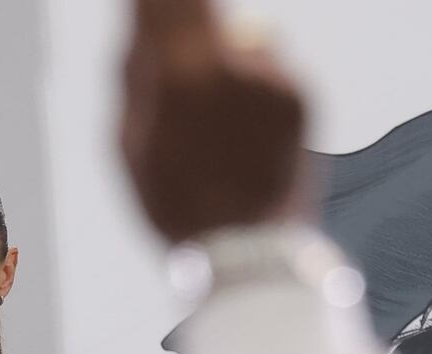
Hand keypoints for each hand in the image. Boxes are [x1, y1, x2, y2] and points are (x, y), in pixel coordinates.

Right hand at [120, 0, 305, 241]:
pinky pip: (266, 70)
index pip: (162, 0)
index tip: (145, 7)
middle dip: (181, 22)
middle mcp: (233, 63)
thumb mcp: (129, 145)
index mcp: (180, 75)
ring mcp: (273, 78)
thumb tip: (140, 33)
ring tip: (210, 124)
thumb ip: (133, 78)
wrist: (246, 251)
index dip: (148, 2)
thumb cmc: (176, 204)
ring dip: (220, 61)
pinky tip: (240, 136)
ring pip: (237, 39)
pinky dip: (250, 89)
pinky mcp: (302, 95)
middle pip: (201, 7)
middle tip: (173, 70)